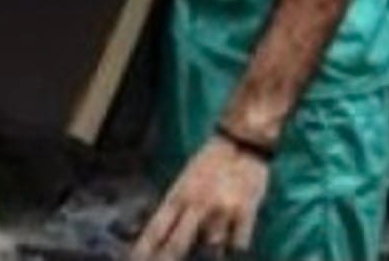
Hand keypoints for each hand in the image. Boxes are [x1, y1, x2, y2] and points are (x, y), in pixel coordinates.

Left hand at [130, 137, 271, 259]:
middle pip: (176, 246)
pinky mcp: (246, 212)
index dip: (143, 251)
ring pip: (211, 249)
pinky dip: (235, 245)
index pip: (155, 230)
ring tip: (214, 236)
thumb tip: (156, 234)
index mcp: (178, 195)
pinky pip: (238, 245)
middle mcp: (197, 205)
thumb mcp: (184, 180)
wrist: (243, 139)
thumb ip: (173, 207)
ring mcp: (221, 210)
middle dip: (169, 259)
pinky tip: (235, 236)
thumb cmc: (211, 161)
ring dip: (210, 250)